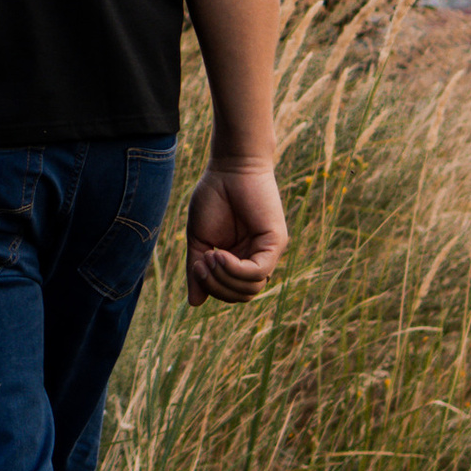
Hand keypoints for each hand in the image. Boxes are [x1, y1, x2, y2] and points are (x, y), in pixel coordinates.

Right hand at [186, 157, 287, 307]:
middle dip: (217, 287)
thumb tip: (195, 303)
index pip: (232, 292)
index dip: (212, 288)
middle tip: (201, 265)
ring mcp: (268, 252)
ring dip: (225, 279)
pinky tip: (221, 255)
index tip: (196, 266)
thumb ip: (198, 270)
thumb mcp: (200, 240)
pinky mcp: (275, 243)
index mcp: (240, 259)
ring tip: (211, 257)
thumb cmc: (214, 197)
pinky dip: (236, 270)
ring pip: (251, 289)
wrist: (229, 167)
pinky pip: (258, 272)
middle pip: (242, 295)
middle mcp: (257, 258)